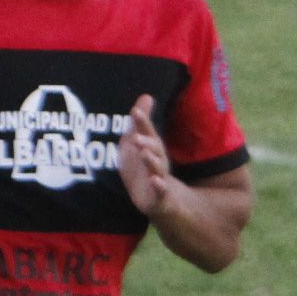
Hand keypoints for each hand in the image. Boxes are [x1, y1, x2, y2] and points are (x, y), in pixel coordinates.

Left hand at [115, 94, 175, 217]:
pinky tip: (155, 180)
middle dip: (146, 142)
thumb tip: (146, 96)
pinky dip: (158, 185)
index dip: (142, 123)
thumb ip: (140, 124)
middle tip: (136, 136)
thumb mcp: (138, 145)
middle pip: (154, 149)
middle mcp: (158, 160)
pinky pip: (160, 190)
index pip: (147, 133)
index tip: (135, 111)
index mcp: (152, 149)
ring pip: (157, 168)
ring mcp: (159, 177)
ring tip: (144, 153)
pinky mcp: (159, 195)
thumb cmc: (145, 169)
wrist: (161, 200)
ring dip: (151, 160)